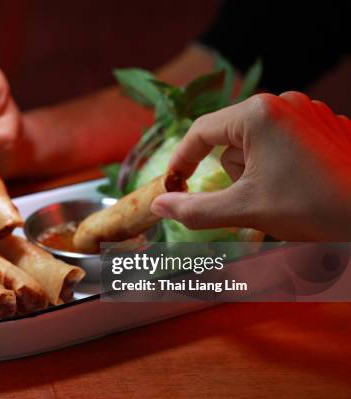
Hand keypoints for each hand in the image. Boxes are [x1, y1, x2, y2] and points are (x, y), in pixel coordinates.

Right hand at [151, 91, 350, 240]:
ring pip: (257, 143)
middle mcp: (284, 102)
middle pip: (230, 139)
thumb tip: (159, 206)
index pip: (200, 132)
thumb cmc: (314, 209)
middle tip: (254, 199)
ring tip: (282, 196)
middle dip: (233, 173)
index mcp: (259, 114)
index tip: (171, 186)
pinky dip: (280, 167)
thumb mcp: (245, 210)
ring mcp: (309, 112)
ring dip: (256, 173)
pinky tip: (299, 189)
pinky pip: (284, 143)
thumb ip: (195, 209)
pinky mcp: (327, 125)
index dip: (181, 161)